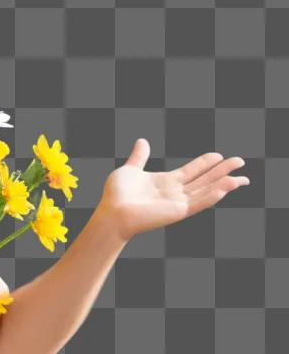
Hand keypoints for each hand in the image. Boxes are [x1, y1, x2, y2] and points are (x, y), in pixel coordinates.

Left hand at [99, 139, 249, 242]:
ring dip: (224, 184)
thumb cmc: (116, 195)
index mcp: (166, 182)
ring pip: (206, 191)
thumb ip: (139, 157)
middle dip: (223, 171)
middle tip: (241, 161)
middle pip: (204, 179)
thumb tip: (143, 141)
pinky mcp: (176, 212)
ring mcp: (177, 203)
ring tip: (242, 178)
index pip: (192, 171)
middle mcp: (175, 193)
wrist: (111, 212)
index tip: (219, 155)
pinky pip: (198, 203)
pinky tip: (224, 189)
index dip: (206, 163)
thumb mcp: (130, 170)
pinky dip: (211, 196)